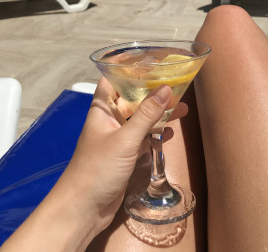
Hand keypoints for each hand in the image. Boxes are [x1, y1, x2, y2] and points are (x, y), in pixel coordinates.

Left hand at [66, 77, 186, 234]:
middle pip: (132, 99)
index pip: (113, 79)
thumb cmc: (99, 168)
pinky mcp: (125, 156)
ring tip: (183, 109)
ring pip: (140, 119)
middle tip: (177, 85)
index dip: (126, 67)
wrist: (84, 209)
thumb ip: (146, 114)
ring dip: (158, 114)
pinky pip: (143, 138)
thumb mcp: (125, 139)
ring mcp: (117, 138)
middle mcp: (110, 120)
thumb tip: (167, 88)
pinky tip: (171, 132)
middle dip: (152, 92)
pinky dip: (156, 134)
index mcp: (102, 109)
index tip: (148, 59)